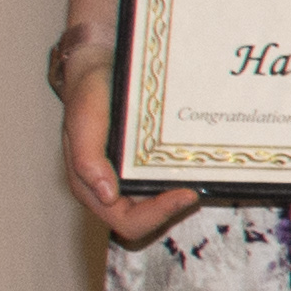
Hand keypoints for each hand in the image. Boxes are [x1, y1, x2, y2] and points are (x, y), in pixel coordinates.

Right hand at [62, 60, 198, 246]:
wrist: (100, 67)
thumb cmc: (88, 92)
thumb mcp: (85, 118)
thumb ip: (86, 157)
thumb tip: (106, 194)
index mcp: (91, 187)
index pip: (127, 222)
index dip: (157, 216)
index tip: (186, 194)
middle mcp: (112, 188)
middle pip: (149, 219)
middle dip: (174, 208)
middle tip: (200, 185)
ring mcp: (129, 177)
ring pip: (160, 202)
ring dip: (182, 194)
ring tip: (205, 172)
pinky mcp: (144, 163)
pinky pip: (165, 179)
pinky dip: (183, 175)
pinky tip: (200, 159)